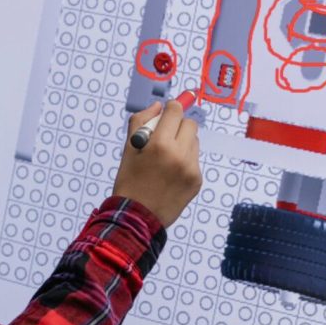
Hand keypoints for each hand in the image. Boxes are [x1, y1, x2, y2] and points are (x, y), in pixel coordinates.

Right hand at [111, 100, 202, 226]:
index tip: (166, 113)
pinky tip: (170, 174)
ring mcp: (191, 168)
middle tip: (165, 136)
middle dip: (178, 125)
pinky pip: (194, 160)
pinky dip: (185, 161)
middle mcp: (179, 154)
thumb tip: (157, 106)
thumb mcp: (128, 150)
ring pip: (194, 142)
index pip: (175, 111)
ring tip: (166, 158)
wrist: (137, 218)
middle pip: (190, 124)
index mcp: (159, 144)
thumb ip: (141, 122)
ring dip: (183, 143)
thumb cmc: (129, 182)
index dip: (170, 109)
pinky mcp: (197, 180)